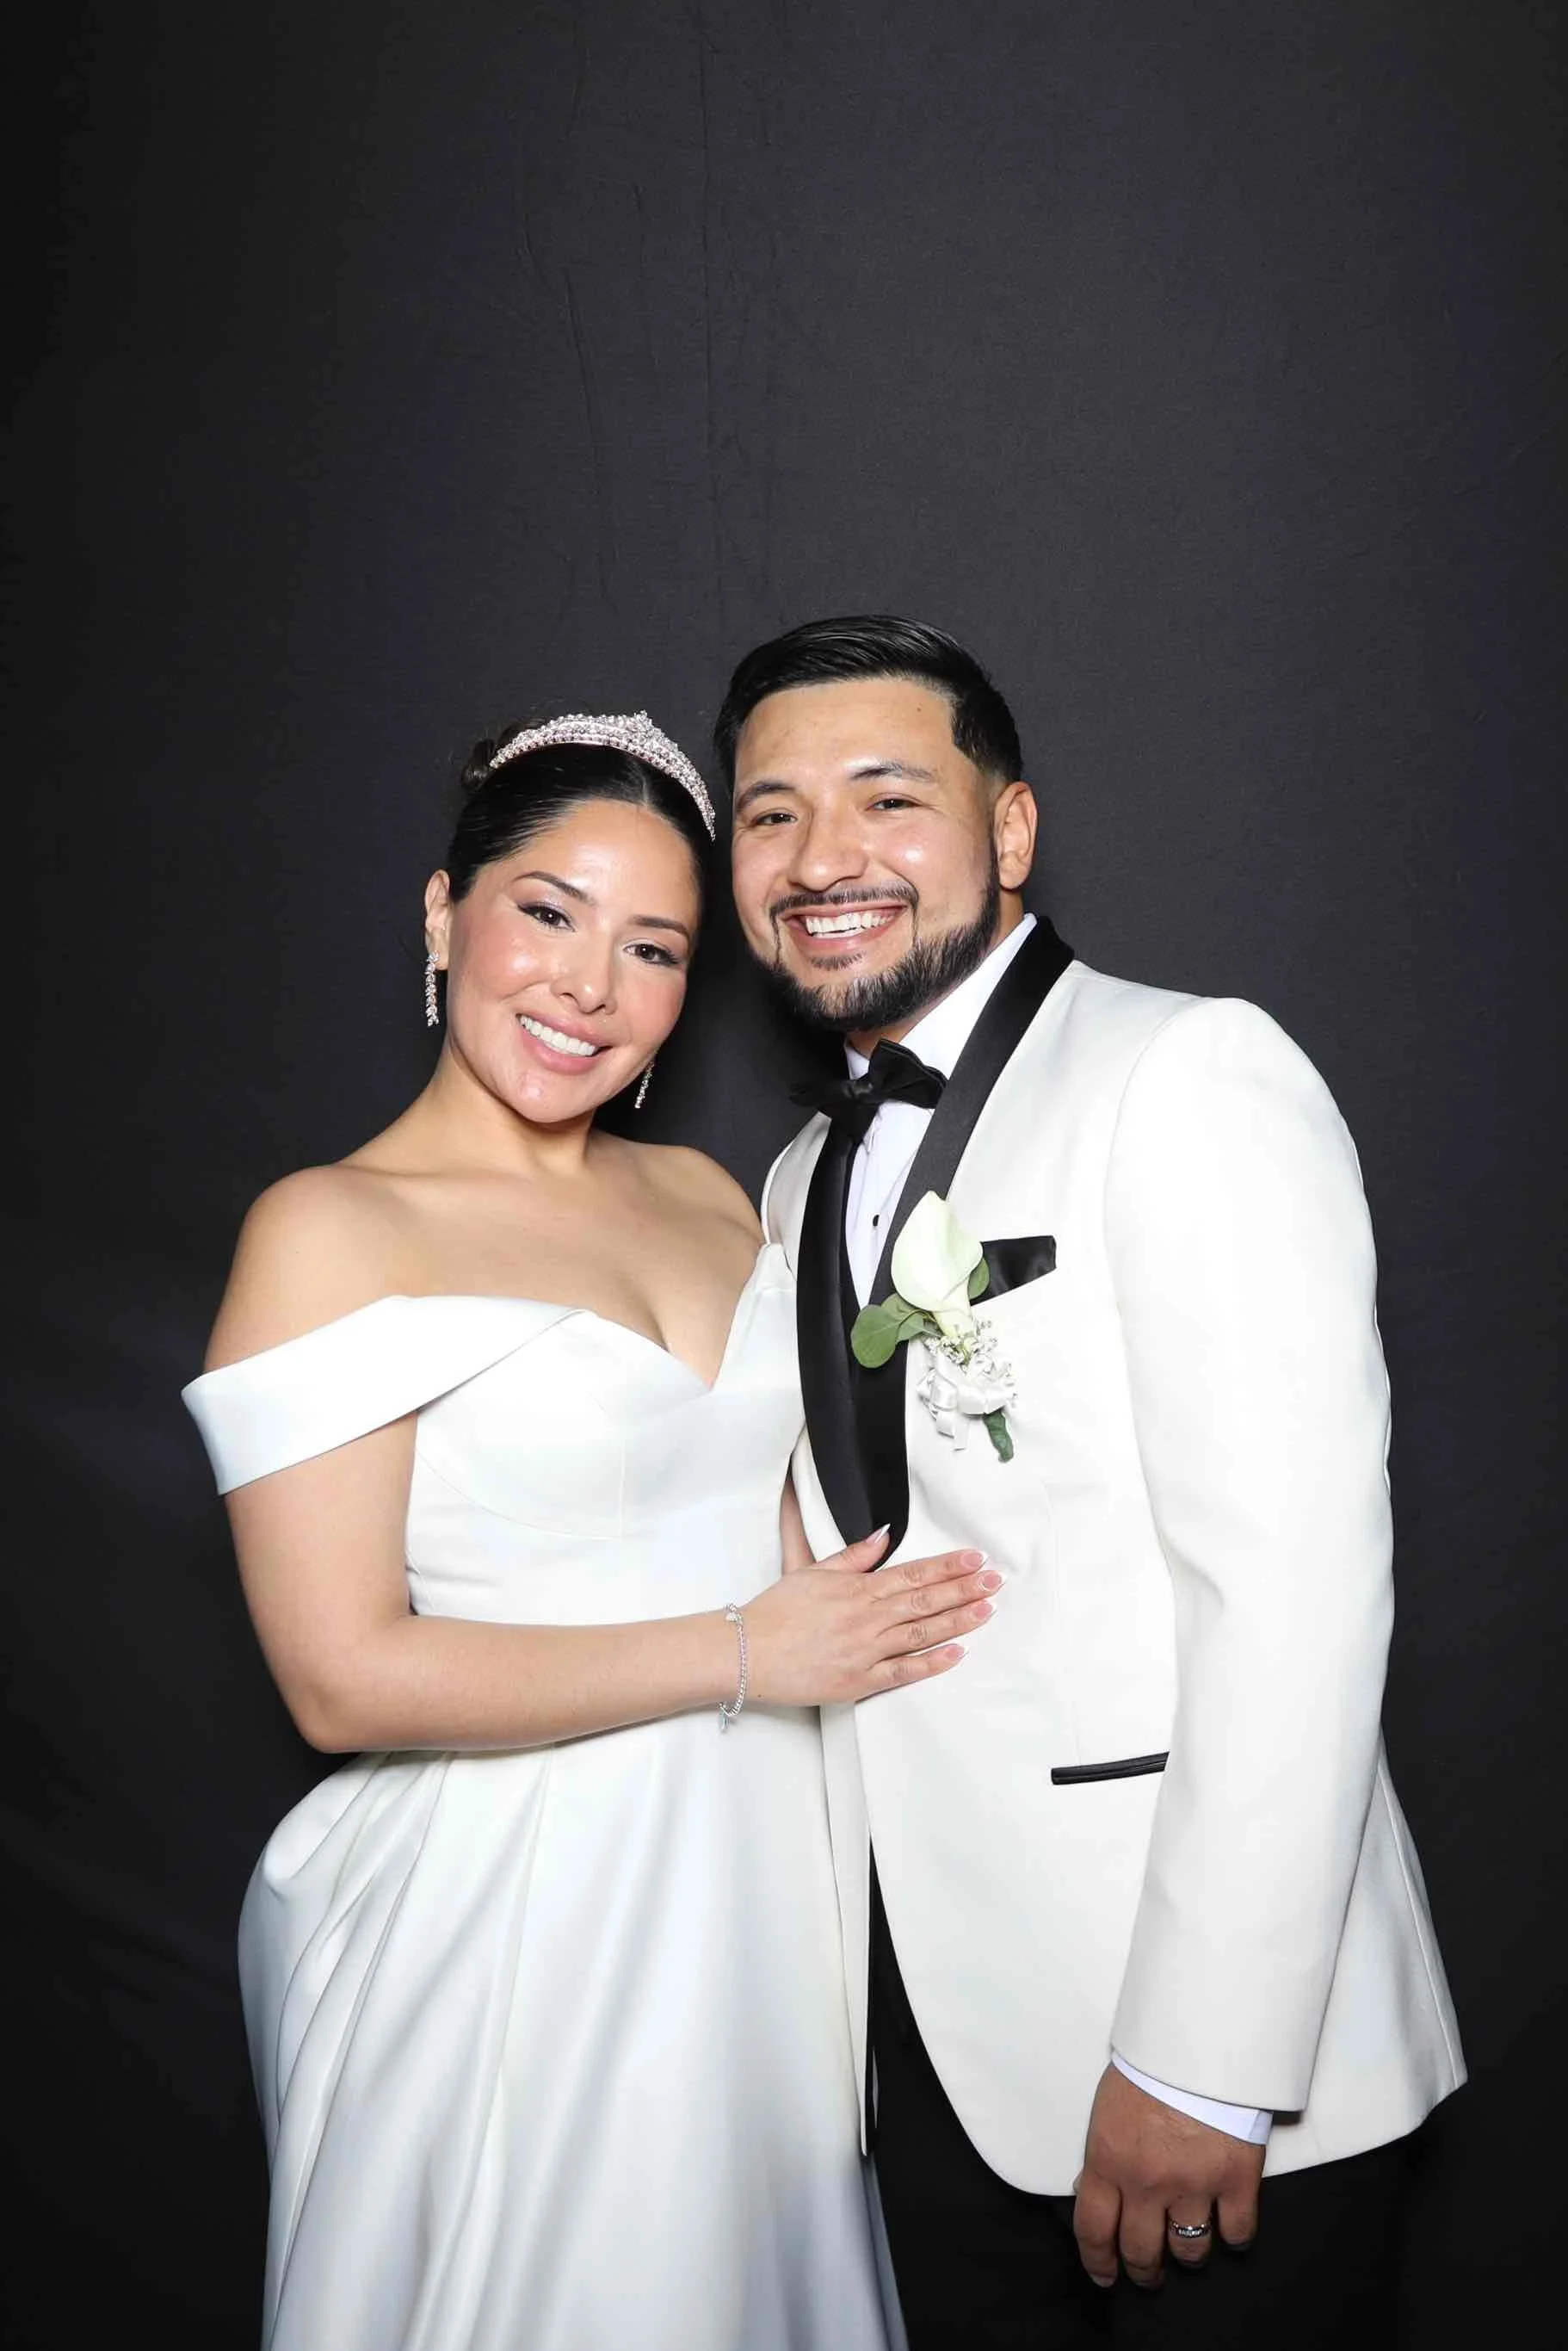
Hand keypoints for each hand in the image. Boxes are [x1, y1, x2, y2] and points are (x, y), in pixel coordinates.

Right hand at [744, 1529, 1000, 1705]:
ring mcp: (865, 1651)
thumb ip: (852, 1555)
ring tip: (986, 1610)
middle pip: (925, 1599)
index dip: (948, 1565)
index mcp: (857, 1589)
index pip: (912, 1572)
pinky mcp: (859, 1681)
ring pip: (921, 1632)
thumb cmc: (775, 1613)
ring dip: (957, 1620)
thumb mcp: (811, 1571)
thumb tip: (883, 1536)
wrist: (747, 1652)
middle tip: (995, 1580)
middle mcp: (866, 1618)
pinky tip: (956, 1653)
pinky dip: (931, 1663)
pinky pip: (903, 1671)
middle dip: (964, 1588)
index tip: (974, 1558)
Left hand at [1073, 2064, 1263, 2289]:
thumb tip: (1091, 2192)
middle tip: (1149, 2274)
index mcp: (1108, 2160)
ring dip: (1187, 2255)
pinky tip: (1227, 2227)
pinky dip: (1233, 2236)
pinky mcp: (1236, 2180)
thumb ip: (1102, 2155)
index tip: (1105, 2275)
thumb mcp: (1108, 2107)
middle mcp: (1147, 2182)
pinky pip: (1237, 2233)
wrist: (1201, 2037)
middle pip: (1142, 2252)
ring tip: (1187, 2248)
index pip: (1093, 2231)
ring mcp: (1194, 2184)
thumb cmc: (1149, 2064)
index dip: (1098, 2262)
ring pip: (1190, 2251)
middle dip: (1144, 2271)